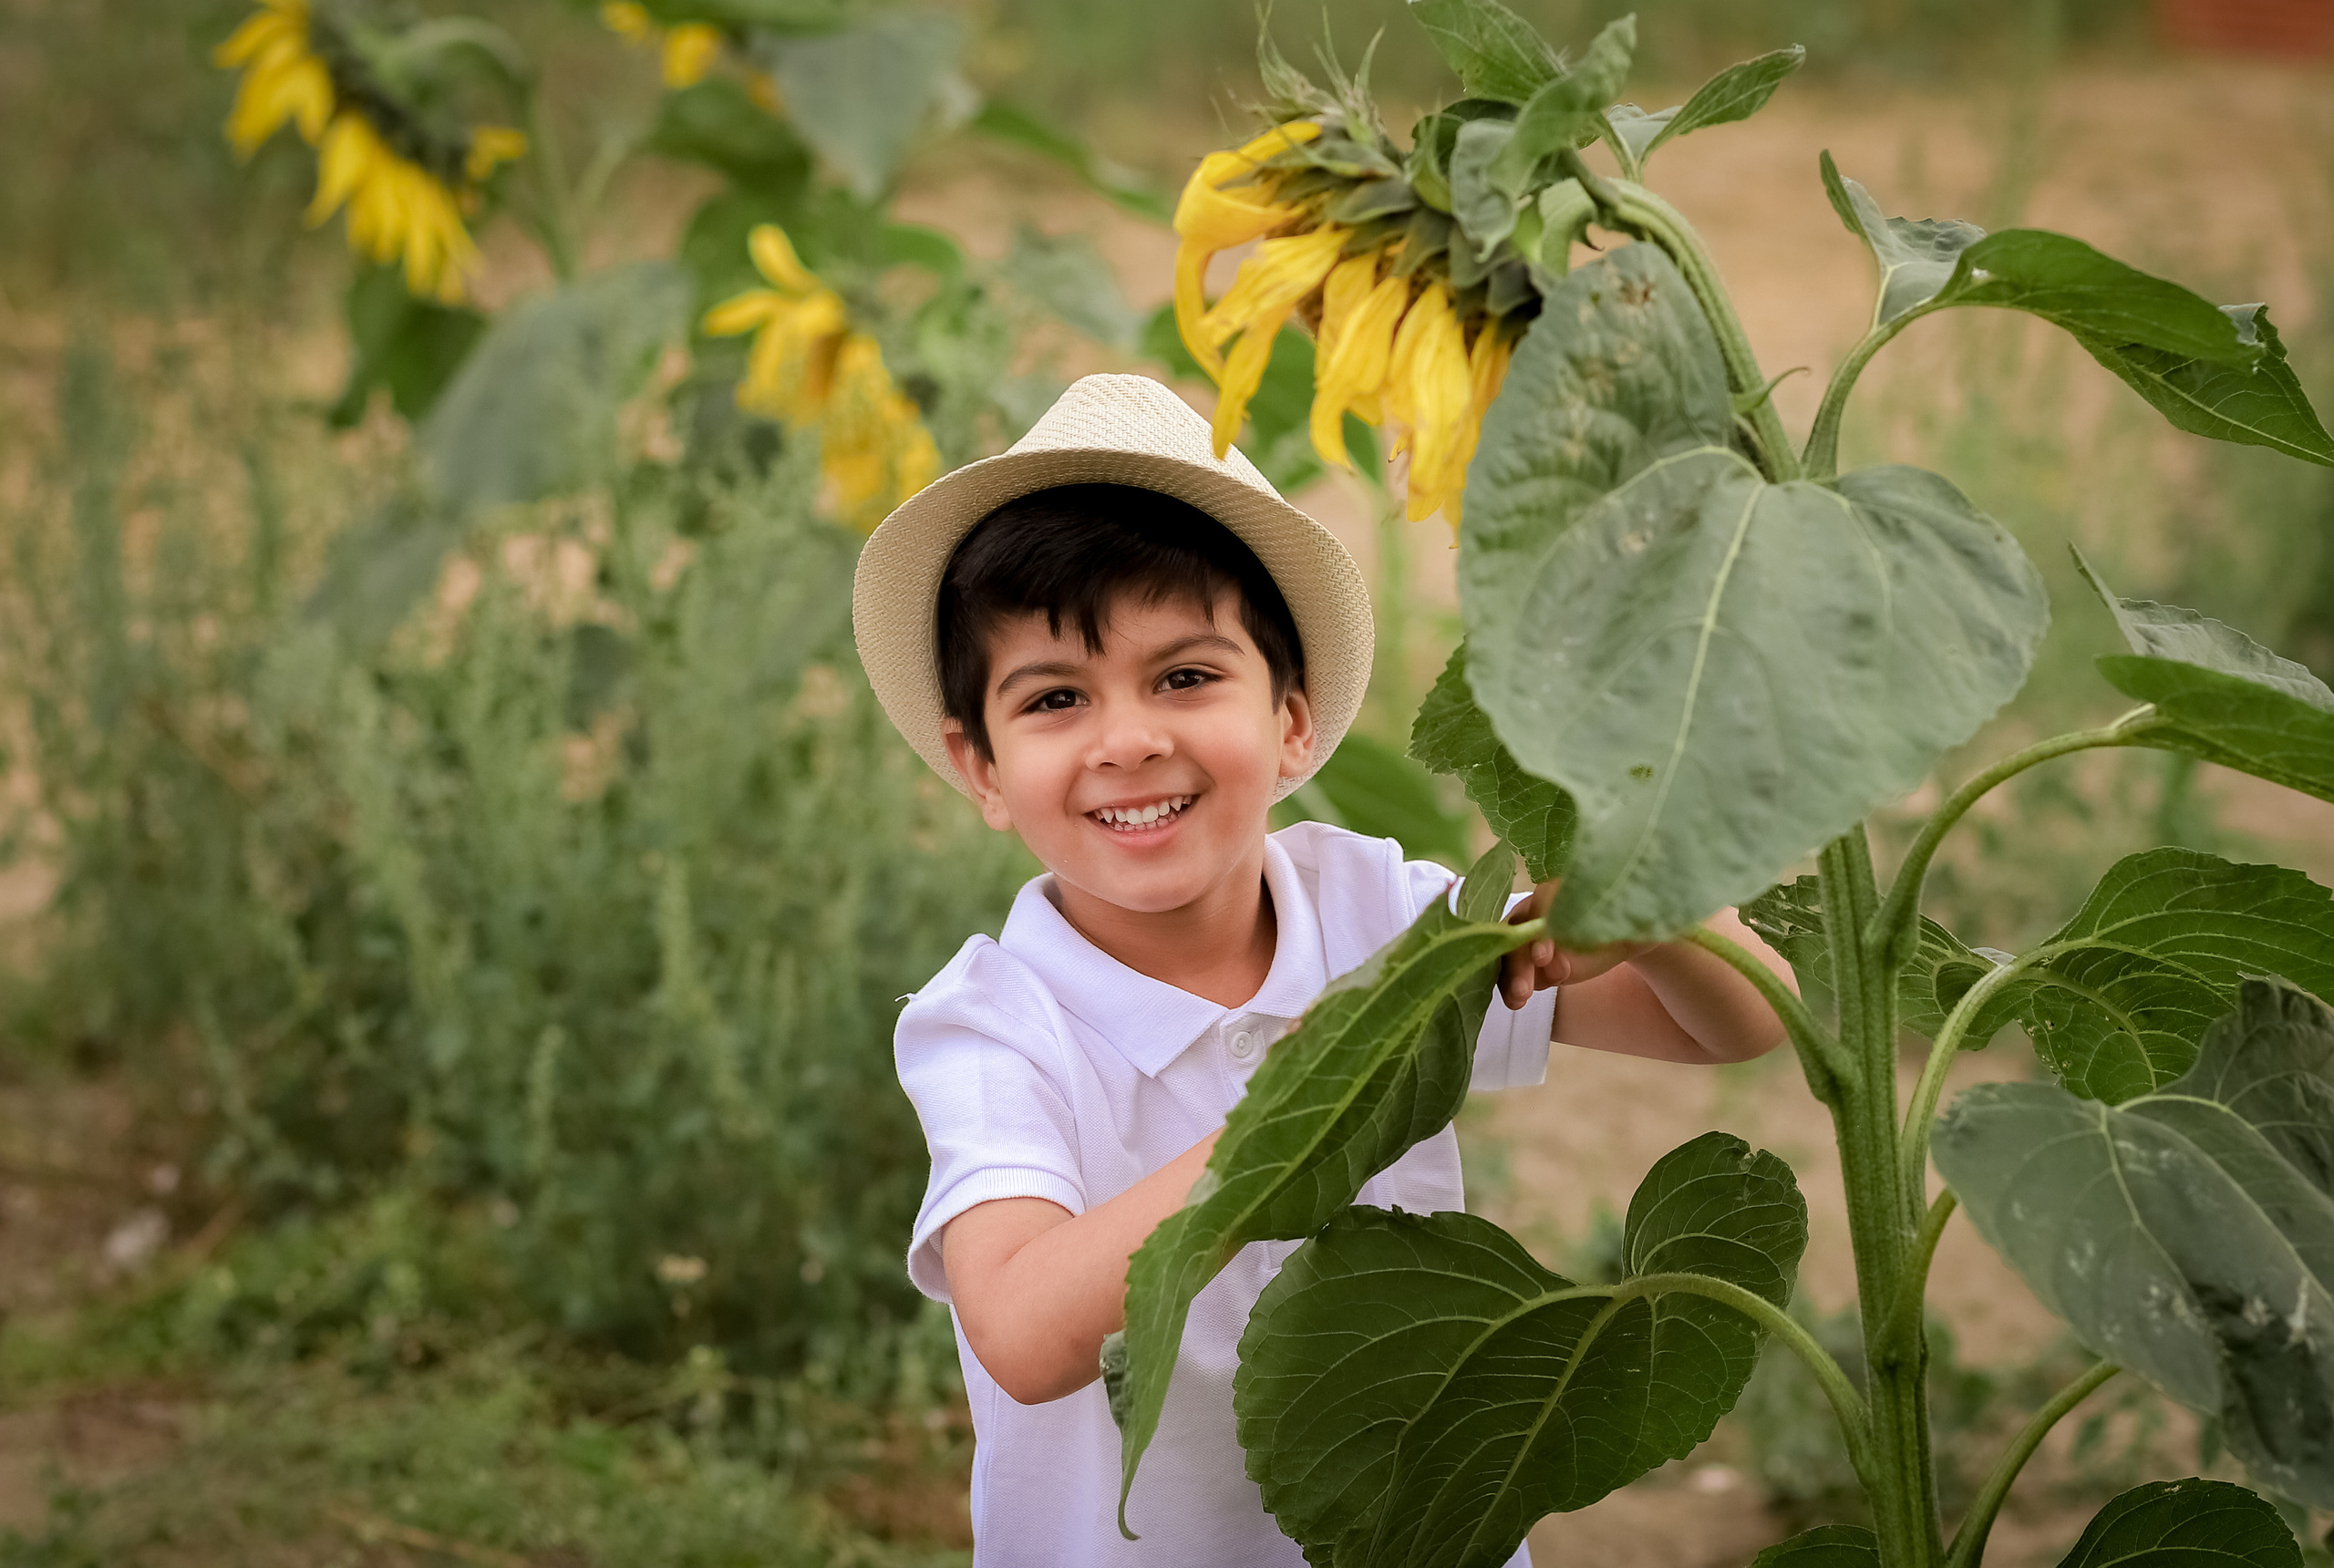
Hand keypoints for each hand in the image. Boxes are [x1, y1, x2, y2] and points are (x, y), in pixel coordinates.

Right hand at [1498, 879, 1649, 1009]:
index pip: (1544, 901)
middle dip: (1520, 959)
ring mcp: (1528, 933)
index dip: (1539, 928)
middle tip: (1526, 988)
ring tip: (1519, 998)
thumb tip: (1626, 930)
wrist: (1620, 935)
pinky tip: (1516, 1001)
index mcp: (1561, 886)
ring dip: (1510, 975)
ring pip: (1509, 951)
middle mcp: (1537, 906)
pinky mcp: (1528, 959)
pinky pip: (1512, 970)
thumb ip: (1622, 918)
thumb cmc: (1624, 917)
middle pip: (1518, 929)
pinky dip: (1511, 985)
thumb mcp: (1627, 914)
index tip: (1543, 958)